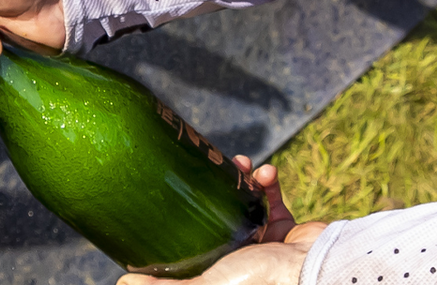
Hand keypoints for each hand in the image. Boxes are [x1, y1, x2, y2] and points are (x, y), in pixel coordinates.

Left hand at [114, 159, 321, 284]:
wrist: (313, 267)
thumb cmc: (259, 281)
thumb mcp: (206, 284)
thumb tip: (122, 281)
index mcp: (219, 270)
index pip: (193, 243)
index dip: (184, 218)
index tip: (177, 191)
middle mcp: (239, 256)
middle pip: (217, 216)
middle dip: (215, 188)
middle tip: (213, 166)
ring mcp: (263, 241)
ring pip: (243, 202)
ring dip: (241, 179)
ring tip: (242, 164)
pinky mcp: (286, 226)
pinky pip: (272, 198)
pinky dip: (268, 181)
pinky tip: (266, 172)